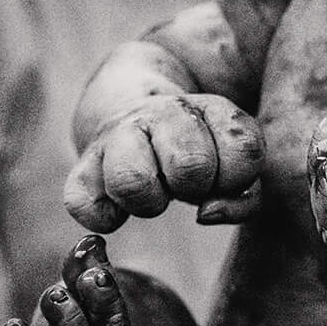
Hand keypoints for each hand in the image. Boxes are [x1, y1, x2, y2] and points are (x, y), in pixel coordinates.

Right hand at [64, 93, 264, 230]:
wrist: (136, 110)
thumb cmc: (200, 151)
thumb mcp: (236, 163)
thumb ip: (244, 196)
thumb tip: (206, 214)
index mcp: (209, 108)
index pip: (242, 151)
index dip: (238, 176)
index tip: (222, 172)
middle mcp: (160, 114)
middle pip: (190, 166)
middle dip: (195, 187)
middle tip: (186, 183)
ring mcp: (115, 136)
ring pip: (132, 181)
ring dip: (150, 201)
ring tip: (154, 193)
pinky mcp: (82, 168)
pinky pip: (83, 205)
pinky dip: (104, 217)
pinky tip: (118, 208)